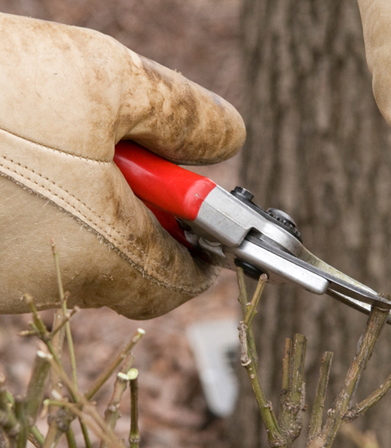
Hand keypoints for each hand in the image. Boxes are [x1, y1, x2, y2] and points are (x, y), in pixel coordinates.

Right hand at [0, 13, 244, 318]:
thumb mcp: (107, 82)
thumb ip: (183, 116)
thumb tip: (229, 139)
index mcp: (107, 256)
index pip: (183, 281)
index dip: (207, 251)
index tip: (212, 220)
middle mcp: (57, 283)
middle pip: (132, 263)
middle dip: (146, 211)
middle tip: (135, 153)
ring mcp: (8, 279)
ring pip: (81, 247)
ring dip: (94, 196)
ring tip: (63, 136)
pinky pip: (34, 236)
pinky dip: (50, 199)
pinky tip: (22, 152)